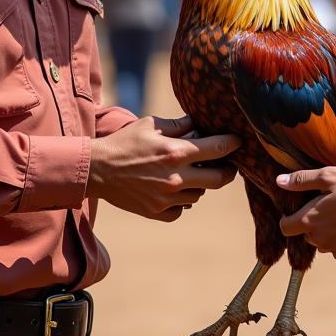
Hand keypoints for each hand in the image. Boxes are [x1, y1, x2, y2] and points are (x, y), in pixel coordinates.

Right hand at [88, 115, 238, 221]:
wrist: (97, 170)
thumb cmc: (125, 143)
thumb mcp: (151, 124)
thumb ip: (179, 124)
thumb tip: (199, 123)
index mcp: (176, 152)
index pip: (218, 149)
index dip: (233, 144)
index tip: (238, 141)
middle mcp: (176, 178)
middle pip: (220, 179)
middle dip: (229, 170)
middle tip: (228, 164)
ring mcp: (167, 198)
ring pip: (200, 194)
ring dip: (201, 184)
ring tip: (191, 173)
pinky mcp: (158, 212)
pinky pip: (182, 209)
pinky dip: (182, 200)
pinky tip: (173, 189)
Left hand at [277, 167, 335, 258]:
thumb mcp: (328, 175)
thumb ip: (301, 180)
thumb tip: (279, 181)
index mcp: (310, 219)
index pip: (285, 228)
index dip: (286, 218)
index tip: (295, 209)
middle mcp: (319, 238)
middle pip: (304, 234)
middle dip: (309, 222)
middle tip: (324, 205)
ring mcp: (335, 247)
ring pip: (320, 242)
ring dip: (324, 231)